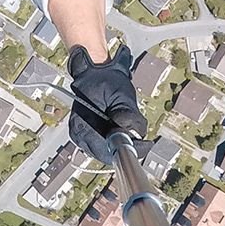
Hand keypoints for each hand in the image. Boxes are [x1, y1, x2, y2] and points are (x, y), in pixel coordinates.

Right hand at [67, 45, 144, 159]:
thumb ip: (129, 115)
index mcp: (83, 125)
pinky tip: (120, 127)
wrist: (92, 71)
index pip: (108, 150)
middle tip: (142, 137)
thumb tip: (135, 134)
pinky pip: (102, 145)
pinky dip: (113, 140)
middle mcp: (79, 134)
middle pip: (107, 154)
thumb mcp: (121, 94)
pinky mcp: (85, 135)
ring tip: (130, 129)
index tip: (146, 144)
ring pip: (106, 151)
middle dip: (126, 146)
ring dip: (120, 144)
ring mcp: (80, 136)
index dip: (129, 149)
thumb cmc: (105, 79)